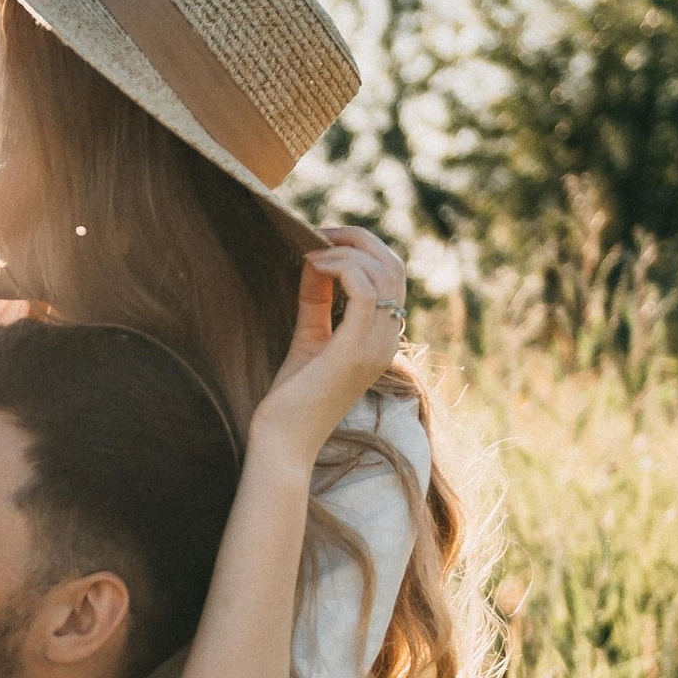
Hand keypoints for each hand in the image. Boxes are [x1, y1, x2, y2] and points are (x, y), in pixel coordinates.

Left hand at [248, 228, 406, 476]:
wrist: (282, 444)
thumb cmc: (291, 401)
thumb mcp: (308, 338)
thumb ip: (317, 302)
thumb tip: (315, 262)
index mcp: (381, 340)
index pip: (392, 278)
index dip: (362, 250)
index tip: (323, 241)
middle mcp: (387, 341)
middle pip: (394, 267)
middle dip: (358, 240)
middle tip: (320, 233)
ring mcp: (376, 346)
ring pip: (384, 272)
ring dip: (347, 250)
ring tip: (312, 249)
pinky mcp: (356, 349)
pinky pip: (364, 288)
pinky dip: (340, 267)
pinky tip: (313, 266)